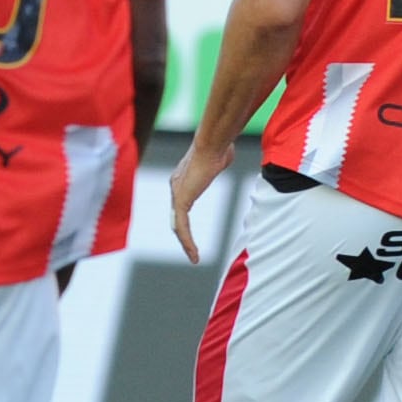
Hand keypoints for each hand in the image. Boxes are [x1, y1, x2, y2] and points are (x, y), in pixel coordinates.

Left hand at [167, 137, 226, 261]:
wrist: (213, 144)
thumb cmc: (219, 147)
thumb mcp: (218, 158)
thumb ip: (217, 162)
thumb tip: (225, 153)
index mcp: (183, 180)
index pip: (180, 206)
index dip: (184, 220)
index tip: (191, 232)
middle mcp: (176, 187)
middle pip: (176, 217)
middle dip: (183, 236)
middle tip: (191, 251)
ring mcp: (177, 194)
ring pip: (178, 225)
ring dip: (185, 243)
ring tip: (194, 257)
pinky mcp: (182, 200)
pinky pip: (182, 226)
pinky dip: (187, 241)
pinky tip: (194, 253)